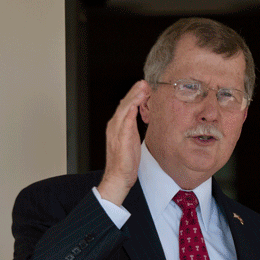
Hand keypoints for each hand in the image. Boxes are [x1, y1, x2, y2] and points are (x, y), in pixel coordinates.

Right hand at [97, 81, 150, 204]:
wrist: (118, 177)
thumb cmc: (126, 161)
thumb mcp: (131, 140)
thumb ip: (132, 128)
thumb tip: (139, 119)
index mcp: (117, 126)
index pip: (125, 106)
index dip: (134, 95)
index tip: (144, 86)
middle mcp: (115, 126)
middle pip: (124, 104)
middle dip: (134, 92)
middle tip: (144, 82)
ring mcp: (116, 131)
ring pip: (124, 109)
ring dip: (134, 97)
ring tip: (142, 87)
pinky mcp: (121, 138)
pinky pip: (126, 121)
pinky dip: (131, 110)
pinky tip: (137, 103)